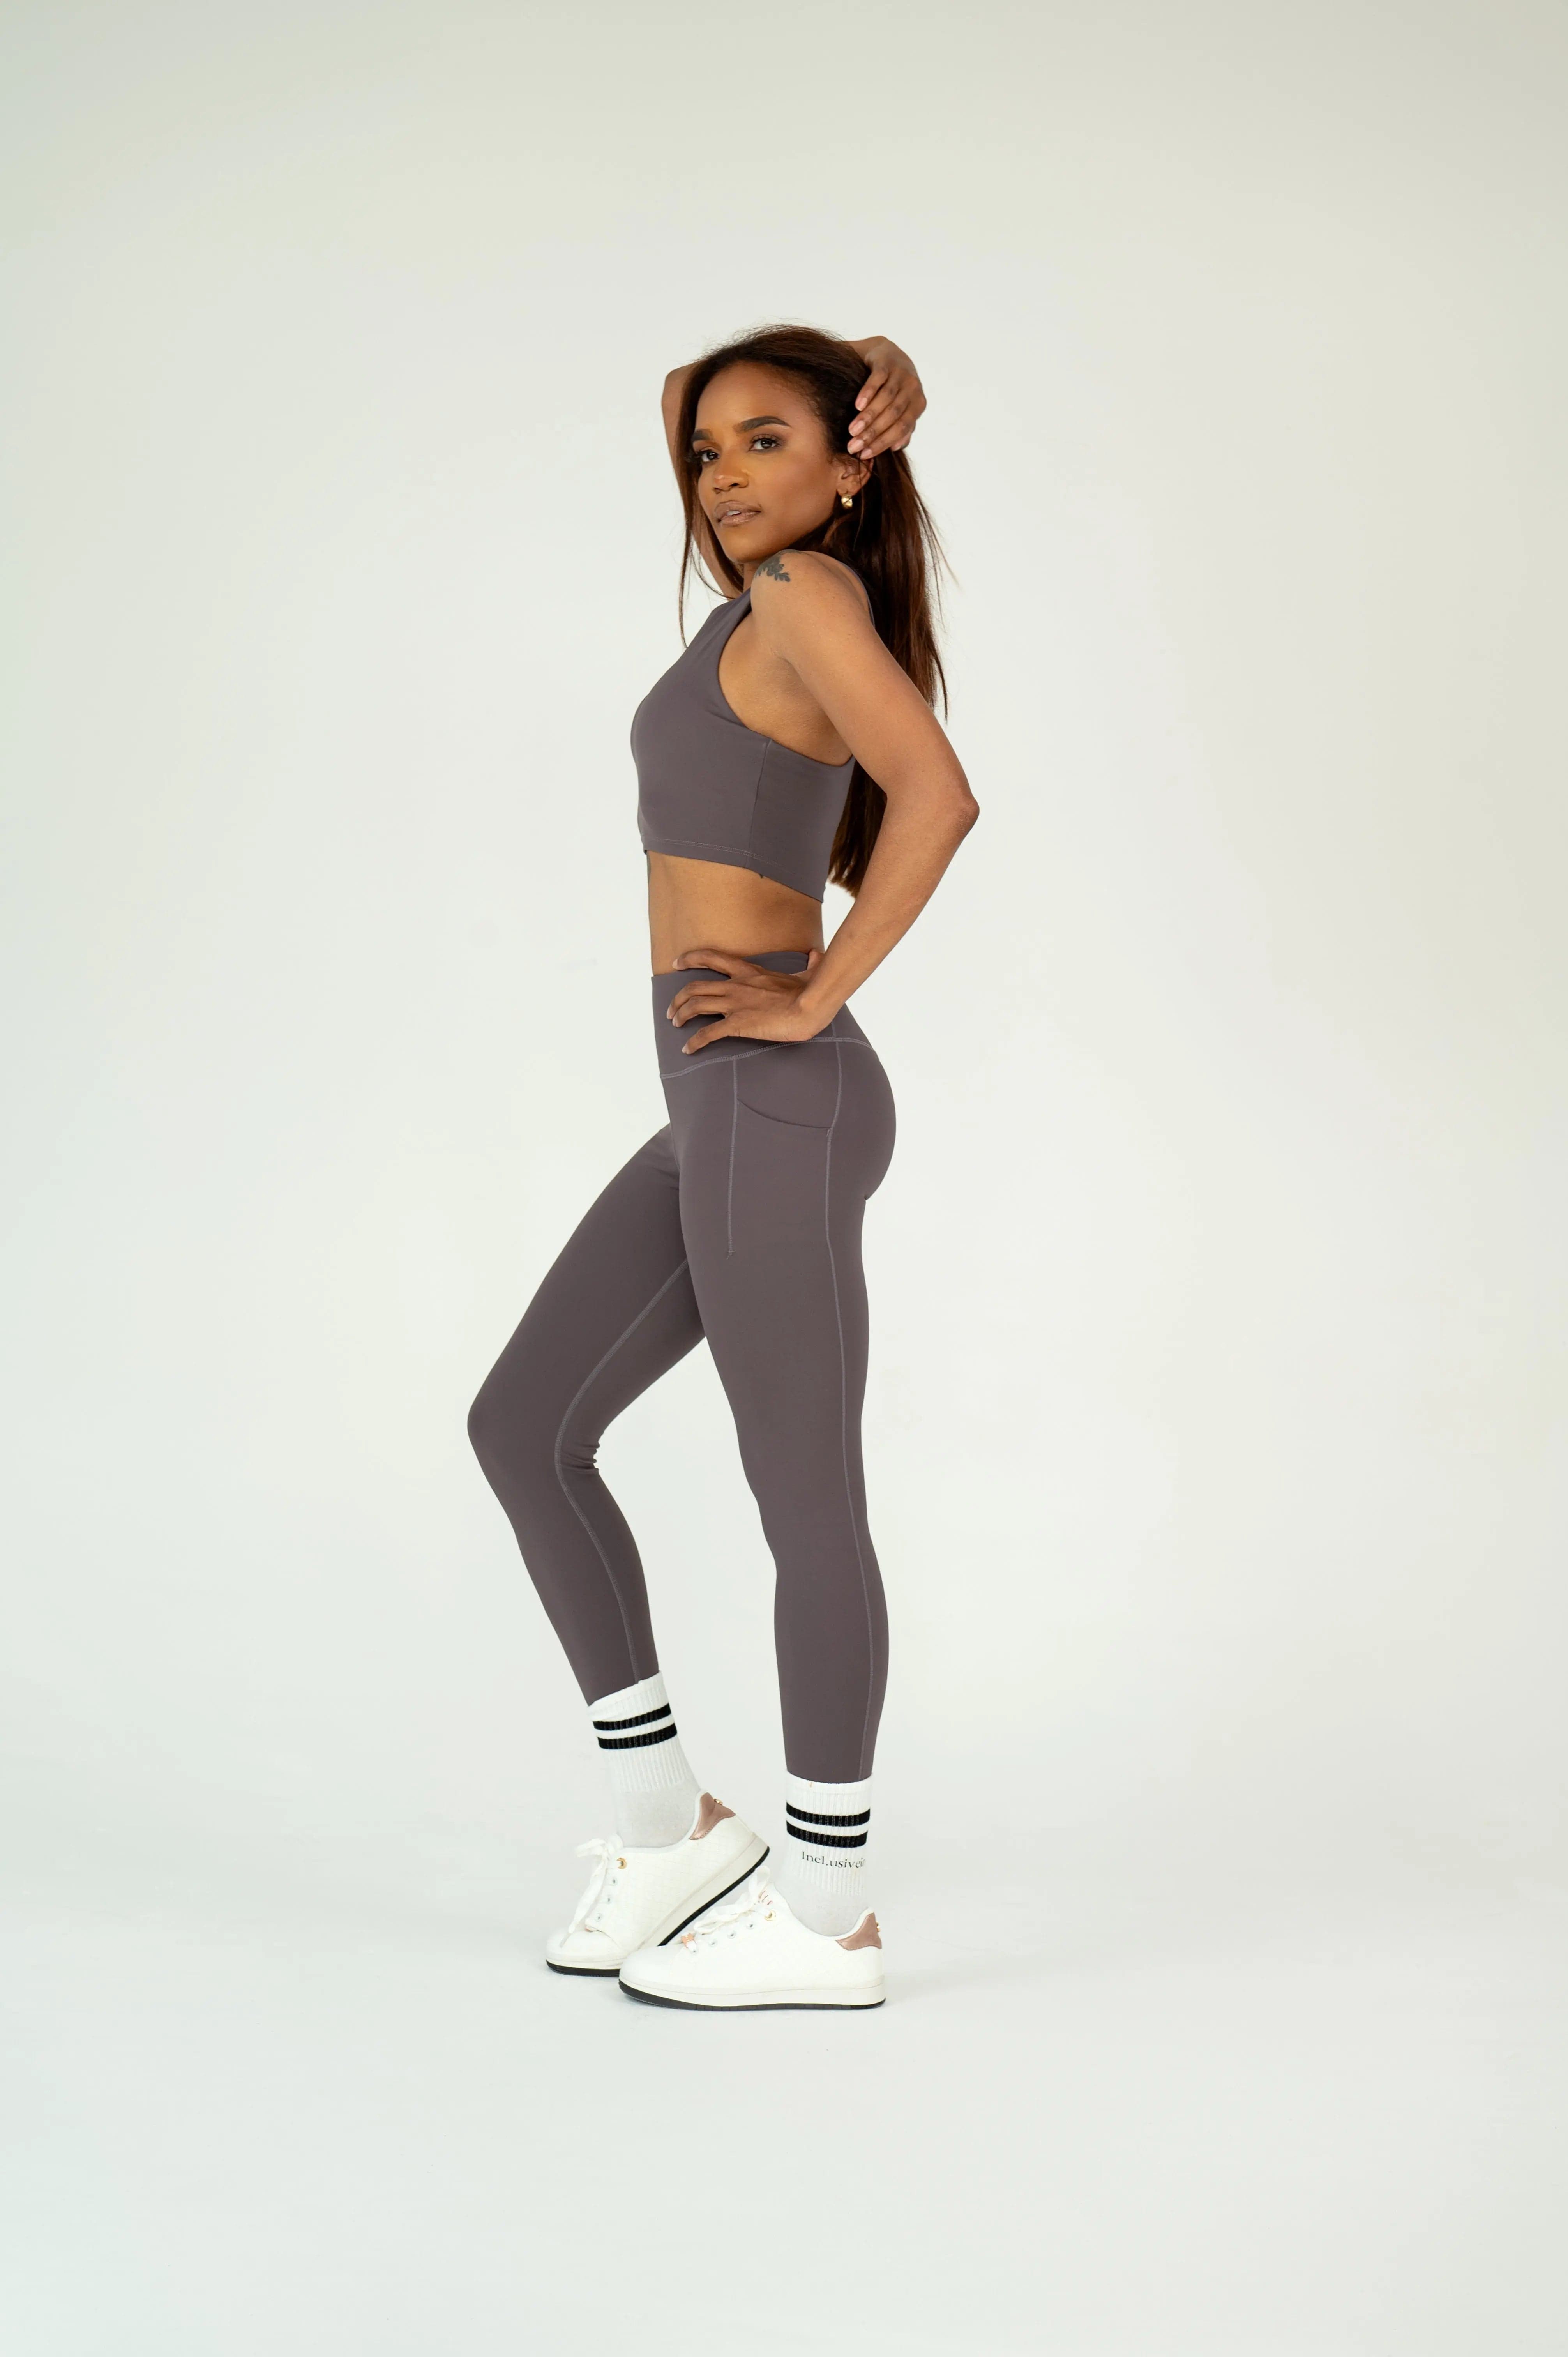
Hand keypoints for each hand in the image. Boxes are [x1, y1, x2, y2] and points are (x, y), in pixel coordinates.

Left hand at [666, 948, 829, 1052]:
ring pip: (696, 1006)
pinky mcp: (737, 1024)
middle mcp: (735, 986)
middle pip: (695, 986)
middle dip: (679, 997)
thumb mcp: (808, 973)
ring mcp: (735, 1004)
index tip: (676, 962)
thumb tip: (817, 955)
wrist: (810, 1007)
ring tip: (675, 1024)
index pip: (712, 957)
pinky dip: (694, 1042)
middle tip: (672, 1009)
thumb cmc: (810, 993)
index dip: (690, 958)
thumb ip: (809, 964)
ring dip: (681, 1015)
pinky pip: (708, 1033)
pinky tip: (688, 1049)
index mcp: (748, 971)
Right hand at [847, 337, 925, 457]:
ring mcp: (901, 373)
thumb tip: (897, 448)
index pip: (901, 428)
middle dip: (873, 433)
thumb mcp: (902, 406)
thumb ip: (903, 427)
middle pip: (893, 415)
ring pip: (886, 399)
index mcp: (918, 404)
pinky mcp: (887, 361)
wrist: (886, 352)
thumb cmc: (892, 386)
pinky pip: (878, 379)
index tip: (864, 454)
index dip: (883, 443)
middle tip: (853, 446)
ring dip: (868, 417)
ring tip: (852, 430)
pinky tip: (857, 405)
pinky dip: (868, 393)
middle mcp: (913, 388)